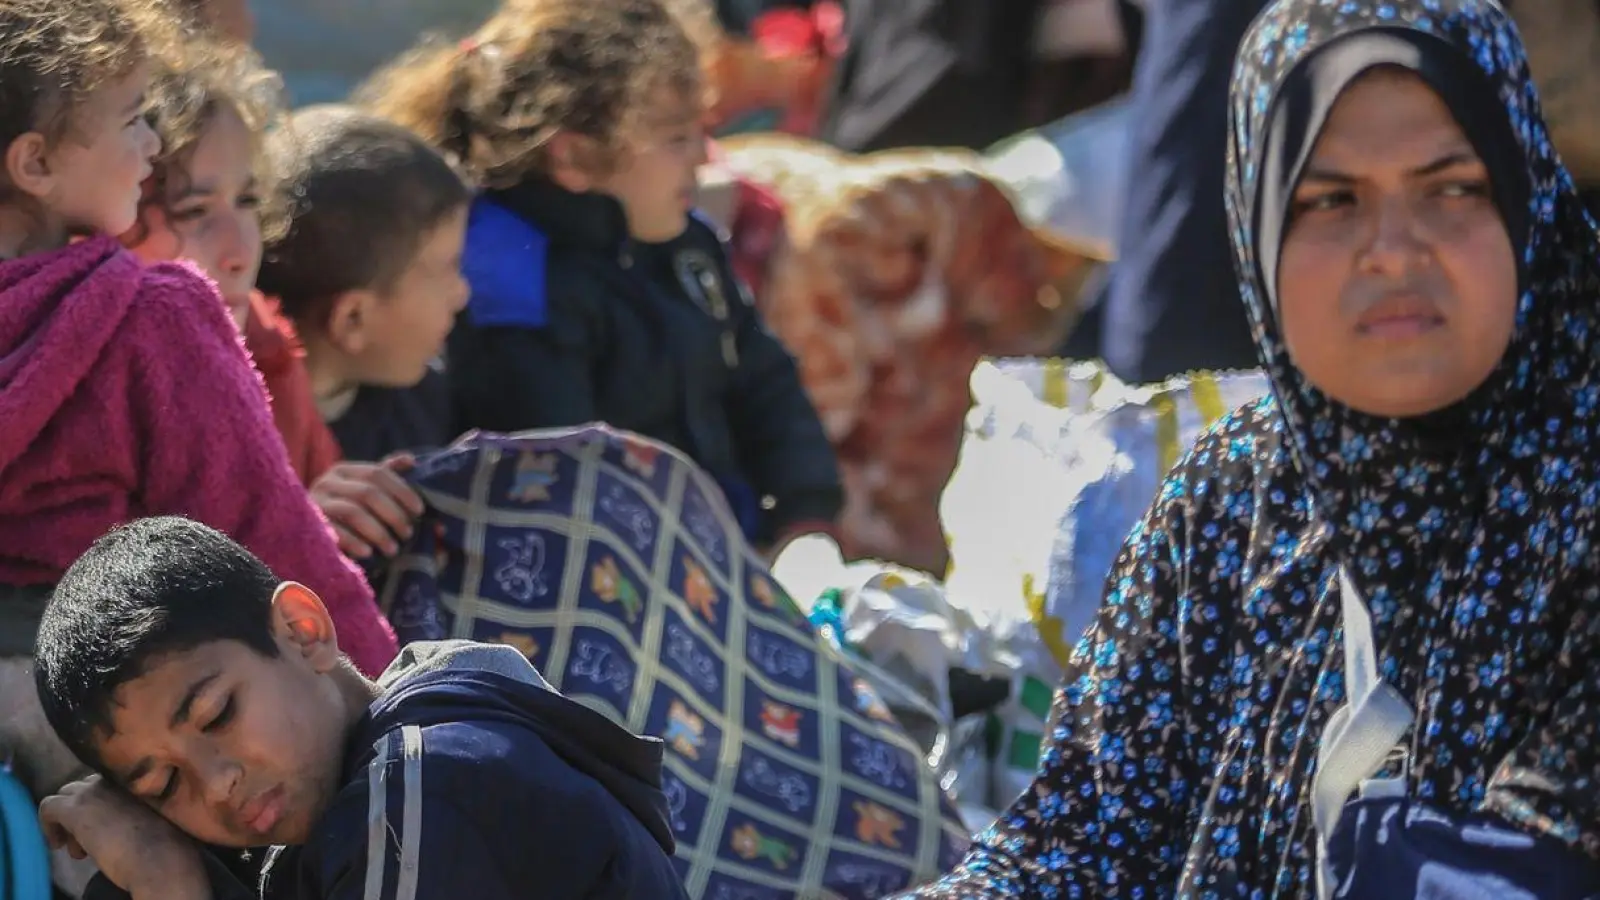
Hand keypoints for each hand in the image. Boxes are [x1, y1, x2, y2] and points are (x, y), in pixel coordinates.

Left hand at [39, 775, 206, 899]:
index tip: (107, 830)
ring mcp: (93, 791)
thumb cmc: (166, 845)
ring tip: (79, 849)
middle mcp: (113, 778)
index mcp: (135, 779)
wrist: (160, 858)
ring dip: (68, 821)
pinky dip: (49, 825)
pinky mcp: (74, 809)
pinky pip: (48, 808)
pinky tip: (57, 844)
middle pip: (84, 788)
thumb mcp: (154, 818)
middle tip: (89, 842)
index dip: (102, 807)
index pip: (106, 784)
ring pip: (66, 796)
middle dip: (83, 813)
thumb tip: (119, 821)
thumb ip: (136, 810)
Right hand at [311, 454, 425, 558]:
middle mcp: (327, 481)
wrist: (306, 531)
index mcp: (343, 470)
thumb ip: (384, 475)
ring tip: (393, 549)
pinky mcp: (310, 524)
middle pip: (368, 493)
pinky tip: (369, 553)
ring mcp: (316, 502)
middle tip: (408, 534)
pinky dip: (355, 542)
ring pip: (354, 512)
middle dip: (394, 515)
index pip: (378, 473)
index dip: (402, 491)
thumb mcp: (362, 489)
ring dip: (379, 533)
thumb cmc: (343, 509)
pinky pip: (335, 532)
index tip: (420, 510)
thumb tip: (411, 460)